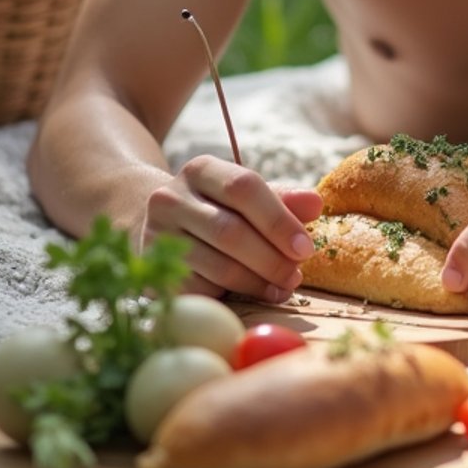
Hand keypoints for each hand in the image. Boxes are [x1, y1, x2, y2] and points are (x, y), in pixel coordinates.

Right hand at [141, 155, 322, 302]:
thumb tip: (316, 204)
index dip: (279, 220)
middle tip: (296, 275)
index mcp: (201, 170)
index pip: (244, 187)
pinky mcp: (151, 272)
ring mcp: (155, 236)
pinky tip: (254, 295)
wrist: (159, 228)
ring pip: (217, 265)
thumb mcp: (248, 199)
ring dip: (257, 281)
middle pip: (231, 231)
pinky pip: (199, 290)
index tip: (306, 248)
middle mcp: (170, 198)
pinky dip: (232, 296)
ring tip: (283, 287)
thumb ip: (282, 201)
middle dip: (271, 258)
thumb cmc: (218, 211)